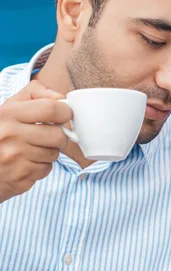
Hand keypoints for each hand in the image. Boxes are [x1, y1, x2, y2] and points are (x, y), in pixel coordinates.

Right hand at [0, 80, 71, 203]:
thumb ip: (34, 93)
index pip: (50, 109)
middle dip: (59, 136)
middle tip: (49, 136)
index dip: (64, 112)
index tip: (63, 115)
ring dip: (50, 152)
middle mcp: (9, 135)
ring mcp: (14, 157)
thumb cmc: (1, 132)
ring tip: (34, 149)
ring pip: (54, 154)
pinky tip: (28, 162)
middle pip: (58, 135)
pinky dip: (41, 167)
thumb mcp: (10, 107)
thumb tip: (60, 97)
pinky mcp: (20, 177)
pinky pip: (46, 169)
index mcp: (8, 114)